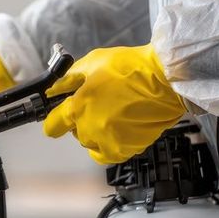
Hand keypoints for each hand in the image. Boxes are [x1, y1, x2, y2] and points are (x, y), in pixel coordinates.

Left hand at [43, 44, 184, 163]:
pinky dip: (109, 144)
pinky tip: (119, 128)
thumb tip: (52, 90)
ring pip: (90, 144)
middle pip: (74, 133)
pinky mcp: (125, 150)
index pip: (52, 126)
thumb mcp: (93, 63)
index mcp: (78, 107)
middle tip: (98, 105)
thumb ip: (68, 80)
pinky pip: (107, 154)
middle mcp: (90, 129)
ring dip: (96, 133)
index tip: (60, 117)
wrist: (167, 79)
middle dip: (80, 121)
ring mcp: (108, 142)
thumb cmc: (132, 67)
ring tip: (113, 114)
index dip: (55, 119)